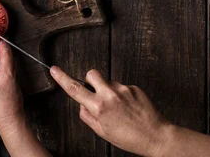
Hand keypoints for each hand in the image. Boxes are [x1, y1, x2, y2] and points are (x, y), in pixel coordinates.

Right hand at [50, 66, 170, 156]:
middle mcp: (109, 94)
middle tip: (96, 94)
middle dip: (90, 81)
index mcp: (99, 107)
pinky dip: (122, 94)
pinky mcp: (133, 86)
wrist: (155, 135)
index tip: (54, 70)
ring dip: (107, 89)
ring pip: (107, 81)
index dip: (62, 78)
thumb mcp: (103, 132)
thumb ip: (88, 117)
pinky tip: (129, 107)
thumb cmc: (129, 138)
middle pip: (91, 74)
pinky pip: (121, 86)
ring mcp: (123, 88)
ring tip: (118, 107)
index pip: (75, 89)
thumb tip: (81, 104)